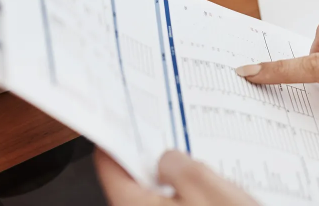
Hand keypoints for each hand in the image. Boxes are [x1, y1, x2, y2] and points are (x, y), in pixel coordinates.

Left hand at [95, 149, 258, 205]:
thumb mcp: (207, 187)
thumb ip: (180, 165)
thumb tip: (167, 158)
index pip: (108, 166)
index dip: (119, 138)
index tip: (128, 120)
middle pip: (133, 182)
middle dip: (154, 160)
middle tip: (177, 140)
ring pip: (155, 198)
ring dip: (175, 182)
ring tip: (203, 171)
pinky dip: (185, 199)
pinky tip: (209, 195)